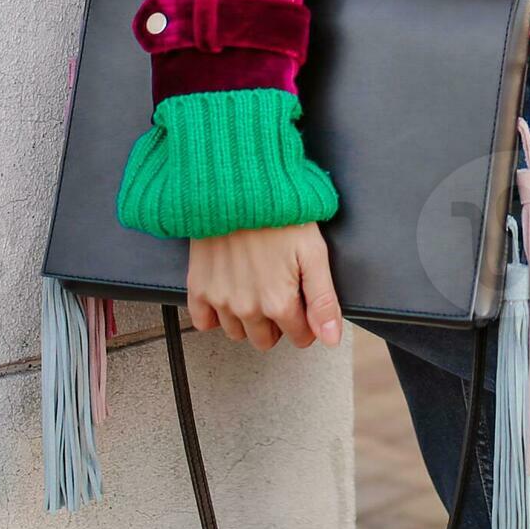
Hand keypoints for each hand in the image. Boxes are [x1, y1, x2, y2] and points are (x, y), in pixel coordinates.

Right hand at [183, 223, 343, 351]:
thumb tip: (331, 339)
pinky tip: (228, 294)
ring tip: (255, 288)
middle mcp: (247, 309)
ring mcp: (220, 300)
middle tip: (279, 291)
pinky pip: (203, 322)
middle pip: (267, 339)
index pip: (300, 336)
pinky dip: (214, 315)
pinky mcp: (198, 287)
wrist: (239, 189)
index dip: (306, 321)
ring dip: (248, 320)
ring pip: (237, 333)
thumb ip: (323, 301)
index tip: (303, 300)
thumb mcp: (314, 254)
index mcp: (278, 303)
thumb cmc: (280, 216)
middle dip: (277, 323)